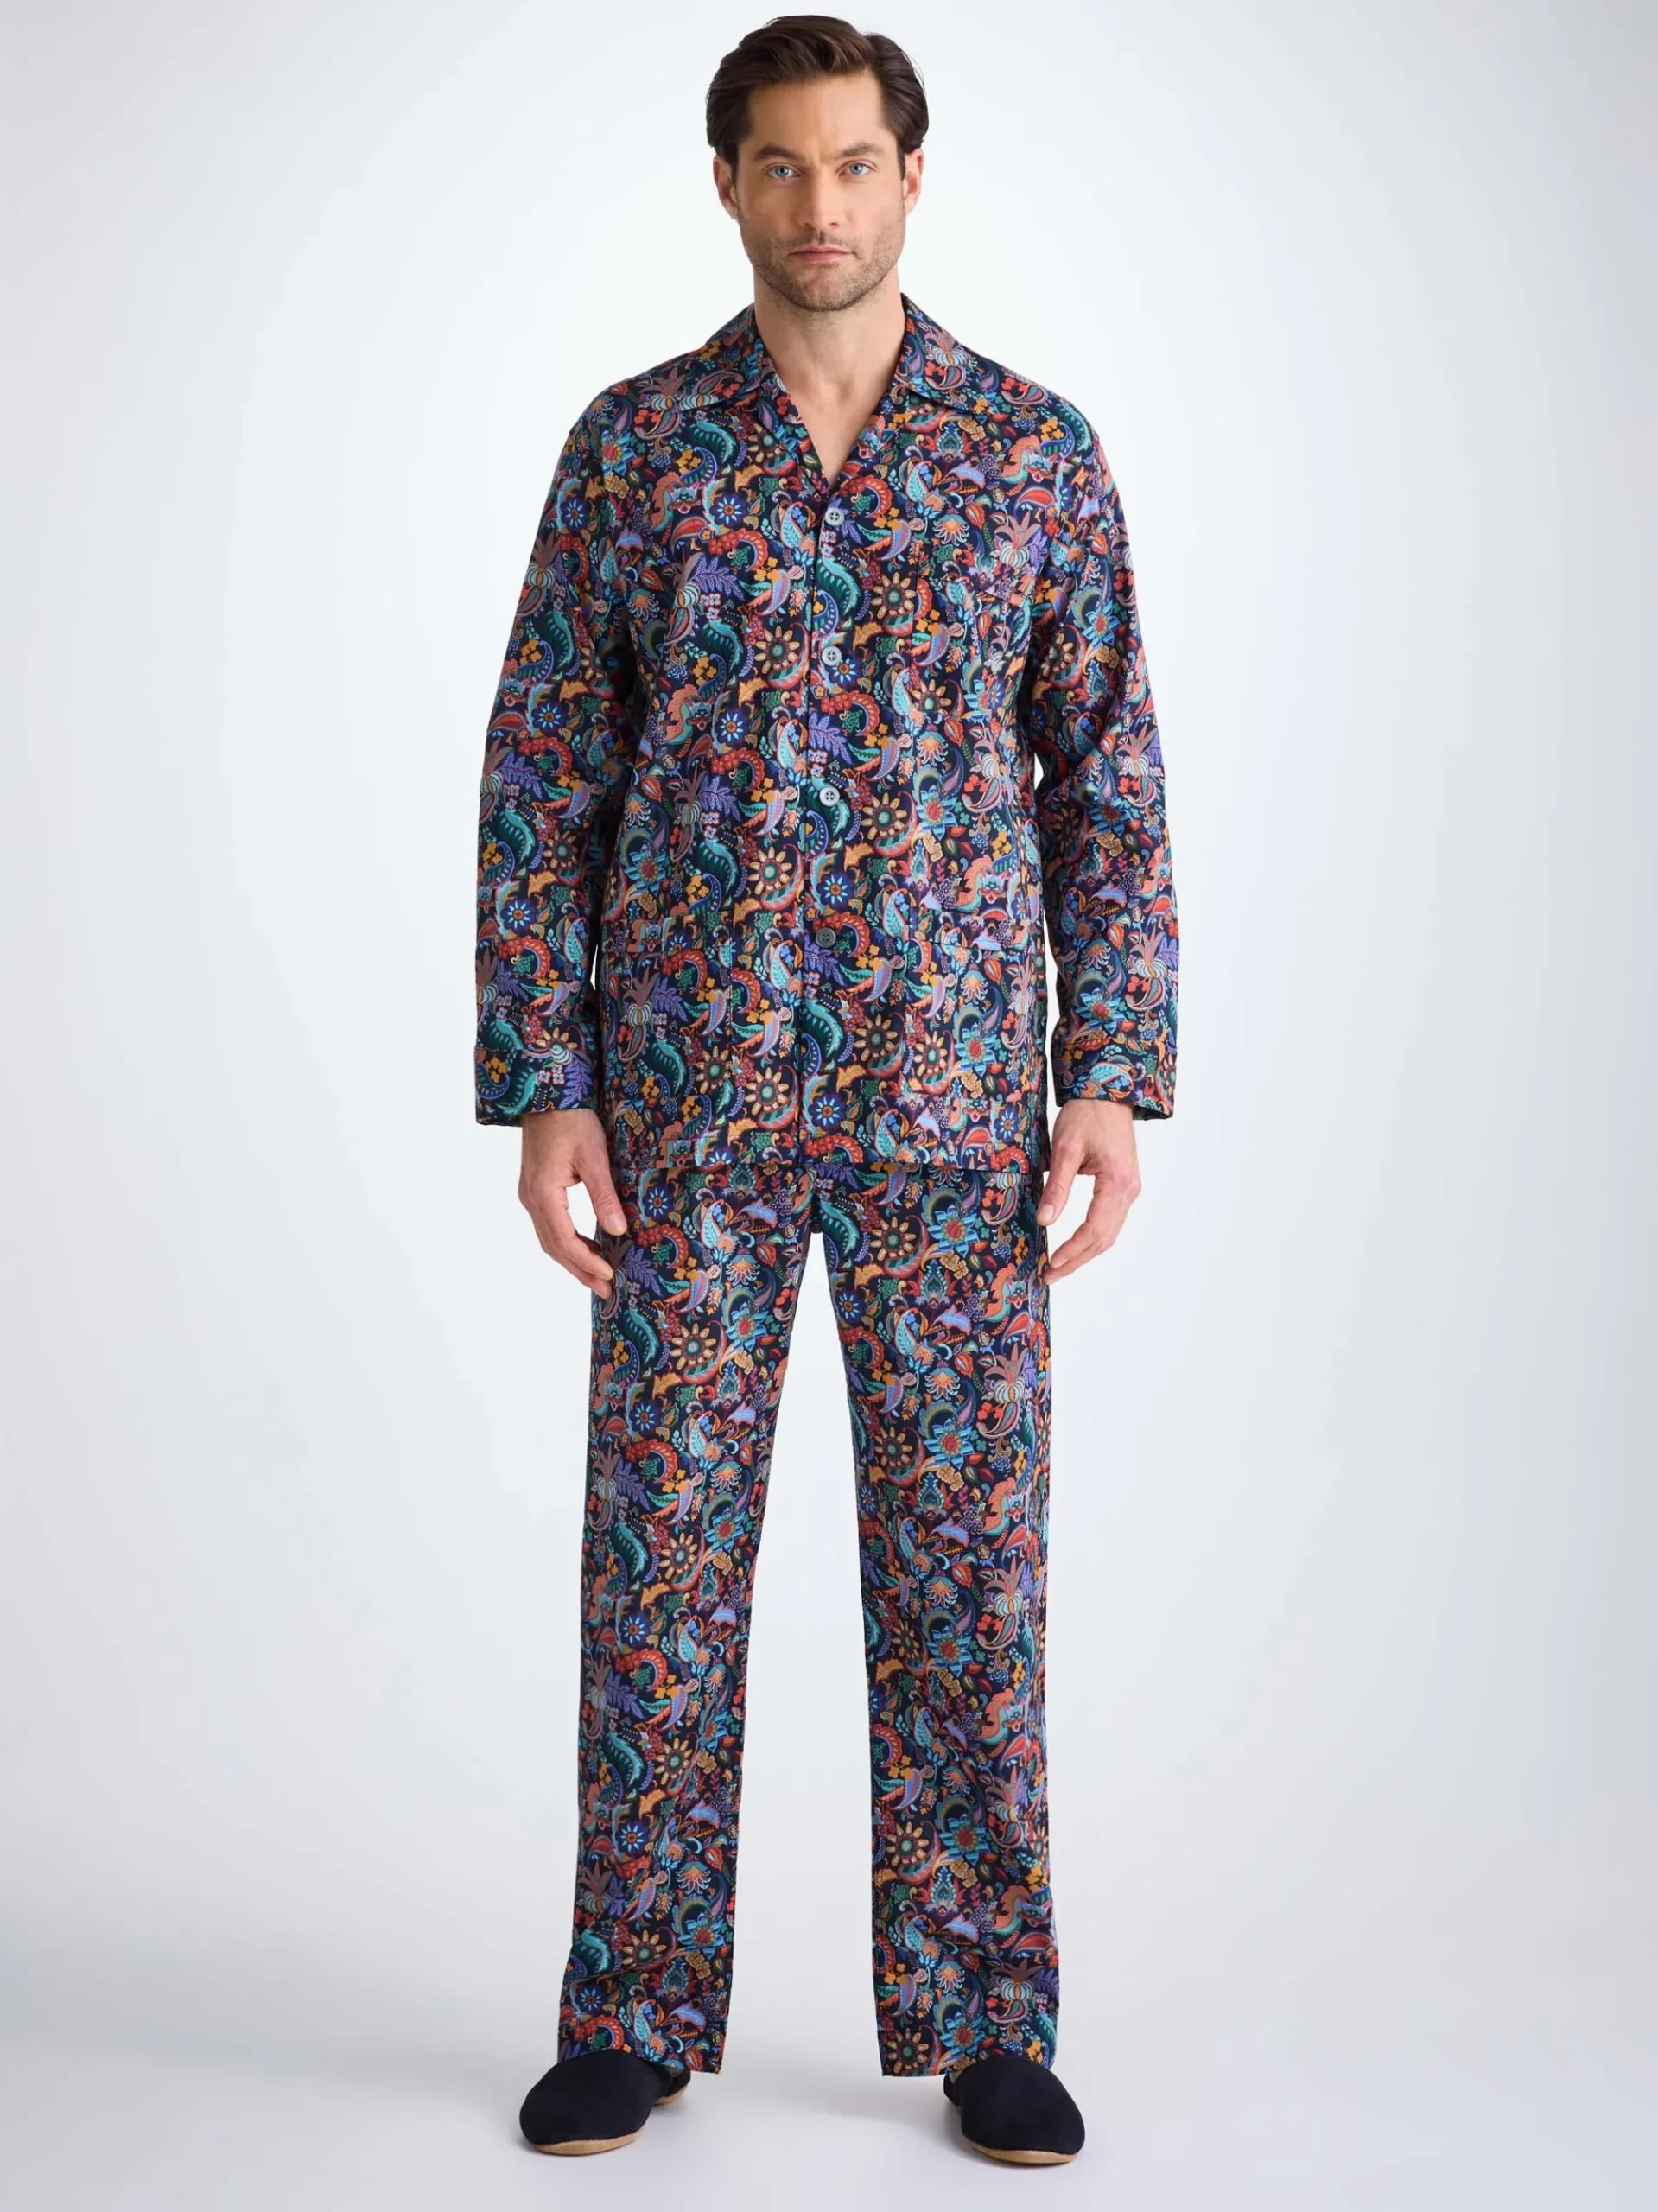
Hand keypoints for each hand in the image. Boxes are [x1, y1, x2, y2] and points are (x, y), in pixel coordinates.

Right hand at [517, 1107, 627, 1292]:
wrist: (547, 1095)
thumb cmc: (572, 1120)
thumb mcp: (594, 1157)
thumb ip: (604, 1195)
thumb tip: (619, 1230)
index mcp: (544, 1193)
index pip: (565, 1241)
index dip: (586, 1262)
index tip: (609, 1275)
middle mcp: (531, 1199)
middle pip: (554, 1246)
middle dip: (580, 1269)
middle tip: (605, 1289)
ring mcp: (530, 1194)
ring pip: (549, 1238)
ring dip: (572, 1259)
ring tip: (597, 1276)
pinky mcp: (535, 1188)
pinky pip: (549, 1225)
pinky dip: (566, 1242)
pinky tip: (585, 1247)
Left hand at [1036, 1098, 1141, 1279]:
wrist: (1108, 1093)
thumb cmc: (1086, 1115)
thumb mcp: (1065, 1147)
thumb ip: (1057, 1186)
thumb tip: (1045, 1221)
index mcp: (1117, 1181)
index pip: (1095, 1229)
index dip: (1073, 1250)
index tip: (1051, 1264)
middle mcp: (1129, 1190)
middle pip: (1105, 1238)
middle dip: (1077, 1260)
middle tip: (1050, 1275)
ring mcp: (1130, 1189)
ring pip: (1109, 1233)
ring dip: (1085, 1253)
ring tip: (1059, 1266)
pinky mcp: (1124, 1186)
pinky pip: (1110, 1221)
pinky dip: (1093, 1238)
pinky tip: (1075, 1245)